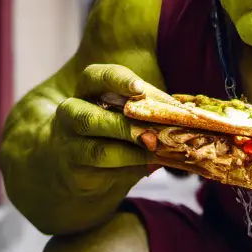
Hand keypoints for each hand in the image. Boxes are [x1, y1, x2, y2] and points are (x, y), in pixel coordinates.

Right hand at [52, 63, 156, 192]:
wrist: (73, 168)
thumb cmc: (108, 130)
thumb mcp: (123, 110)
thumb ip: (145, 108)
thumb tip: (181, 112)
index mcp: (86, 91)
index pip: (95, 77)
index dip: (117, 81)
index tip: (140, 88)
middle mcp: (71, 115)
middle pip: (87, 117)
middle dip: (122, 125)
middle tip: (151, 132)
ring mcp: (69, 146)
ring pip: (95, 150)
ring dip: (127, 153)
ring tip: (153, 150)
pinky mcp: (75, 173)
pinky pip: (102, 173)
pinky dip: (128, 168)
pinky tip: (147, 165)